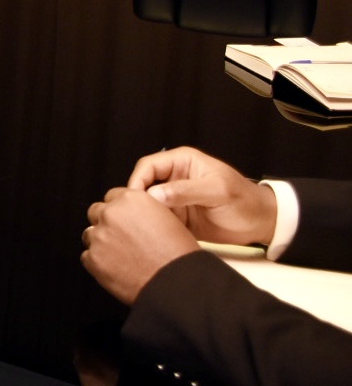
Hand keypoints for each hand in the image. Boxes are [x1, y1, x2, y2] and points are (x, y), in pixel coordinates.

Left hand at [81, 187, 200, 304]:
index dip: (119, 210)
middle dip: (107, 223)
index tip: (124, 220)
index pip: (112, 197)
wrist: (176, 284)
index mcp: (131, 199)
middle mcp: (111, 214)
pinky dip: (99, 262)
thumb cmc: (178, 255)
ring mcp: (99, 236)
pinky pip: (87, 257)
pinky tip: (116, 269)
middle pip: (96, 212)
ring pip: (90, 234)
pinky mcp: (93, 258)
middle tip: (121, 239)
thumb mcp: (167, 218)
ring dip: (101, 242)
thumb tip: (134, 215)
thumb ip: (143, 211)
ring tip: (121, 256)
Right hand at [125, 146, 277, 246]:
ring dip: (145, 213)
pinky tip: (154, 234)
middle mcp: (174, 177)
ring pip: (148, 202)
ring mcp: (175, 197)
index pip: (148, 166)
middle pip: (143, 184)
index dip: (138, 181)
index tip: (134, 199)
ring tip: (143, 227)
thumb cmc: (245, 201)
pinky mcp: (177, 216)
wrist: (262, 224)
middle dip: (138, 199)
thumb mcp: (217, 192)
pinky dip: (154, 225)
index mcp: (181, 161)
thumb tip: (154, 195)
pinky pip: (158, 218)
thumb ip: (186, 191)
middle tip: (135, 215)